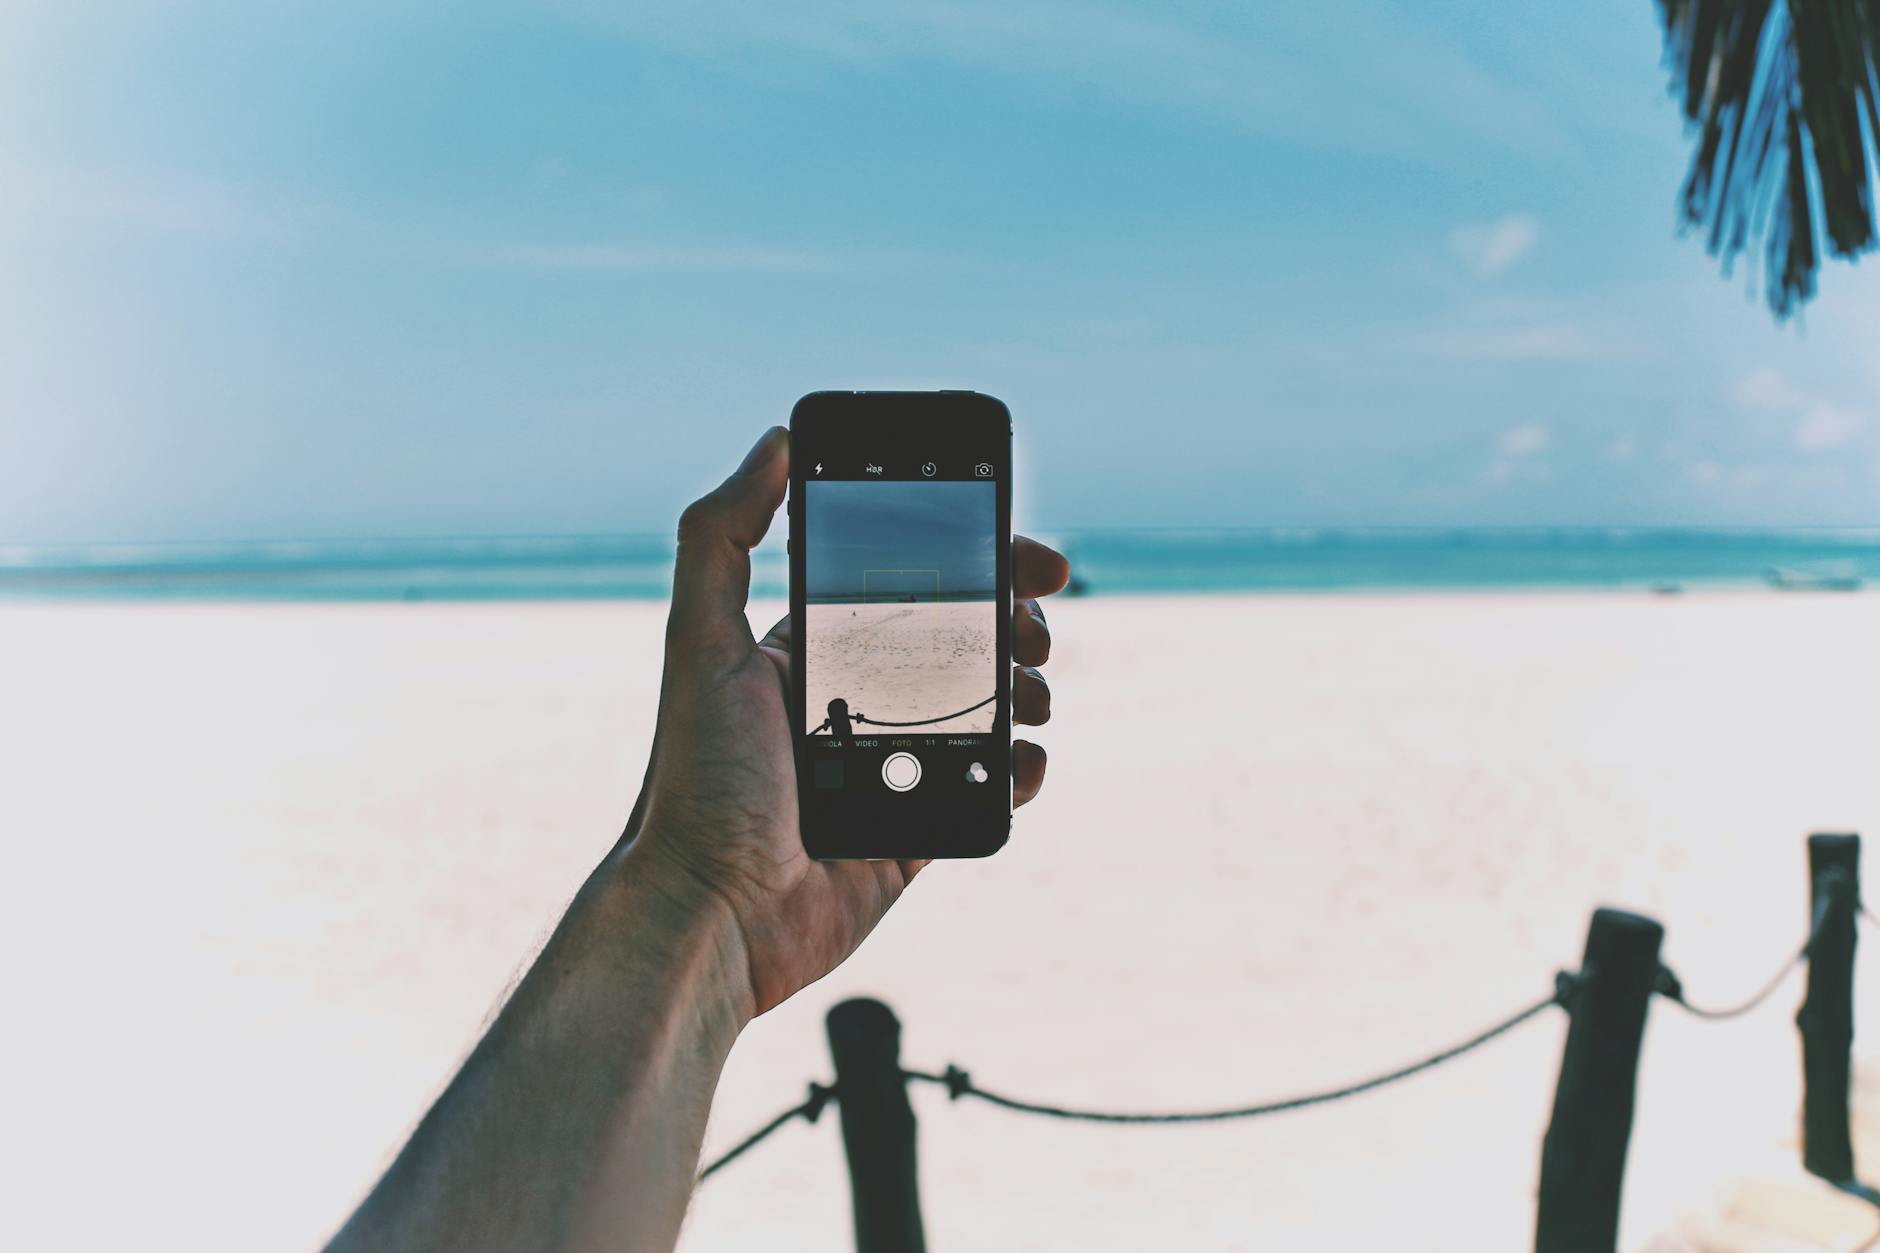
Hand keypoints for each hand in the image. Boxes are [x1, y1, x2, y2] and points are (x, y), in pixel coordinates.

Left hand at [619, 426, 1068, 1017]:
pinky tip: (1024, 760)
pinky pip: (988, 792)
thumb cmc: (698, 779)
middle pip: (961, 642)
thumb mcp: (700, 641)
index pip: (908, 585)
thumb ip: (724, 535)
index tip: (1026, 550)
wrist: (712, 913)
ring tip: (1032, 696)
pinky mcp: (917, 834)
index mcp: (810, 651)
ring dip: (1026, 690)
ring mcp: (891, 769)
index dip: (973, 559)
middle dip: (1014, 622)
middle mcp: (853, 702)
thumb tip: (775, 439)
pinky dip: (1019, 771)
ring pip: (986, 711)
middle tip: (1037, 628)